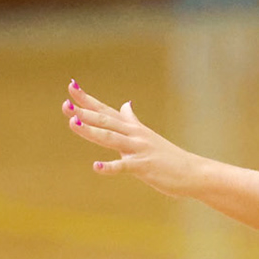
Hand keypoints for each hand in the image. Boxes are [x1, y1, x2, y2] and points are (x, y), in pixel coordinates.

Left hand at [64, 81, 205, 195]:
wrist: (193, 172)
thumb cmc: (168, 156)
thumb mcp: (146, 134)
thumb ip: (132, 120)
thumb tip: (125, 104)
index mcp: (132, 128)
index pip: (105, 110)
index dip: (88, 100)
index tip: (71, 86)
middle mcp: (134, 135)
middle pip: (105, 121)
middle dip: (84, 112)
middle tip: (65, 104)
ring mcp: (139, 150)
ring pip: (111, 138)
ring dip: (91, 131)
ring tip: (73, 123)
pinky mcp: (144, 166)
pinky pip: (125, 166)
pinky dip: (110, 167)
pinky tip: (96, 167)